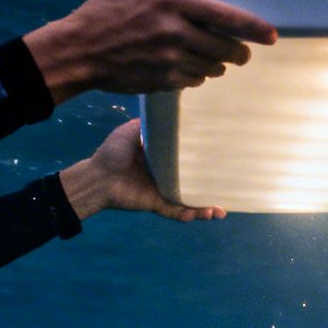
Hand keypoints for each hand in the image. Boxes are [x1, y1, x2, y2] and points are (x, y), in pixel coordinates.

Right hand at [23, 0, 277, 103]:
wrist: (79, 50)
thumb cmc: (106, 9)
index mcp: (173, 4)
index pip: (226, 17)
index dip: (255, 28)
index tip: (271, 35)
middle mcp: (176, 34)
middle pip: (227, 49)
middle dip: (239, 52)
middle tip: (240, 51)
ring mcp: (171, 61)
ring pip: (213, 68)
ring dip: (218, 65)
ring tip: (213, 58)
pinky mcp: (165, 81)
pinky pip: (195, 81)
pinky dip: (198, 75)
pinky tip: (188, 66)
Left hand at [58, 120, 224, 222]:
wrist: (98, 177)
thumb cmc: (113, 152)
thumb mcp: (130, 131)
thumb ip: (147, 124)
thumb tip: (166, 112)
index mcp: (160, 158)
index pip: (185, 158)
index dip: (201, 157)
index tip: (218, 153)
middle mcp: (165, 176)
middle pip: (192, 182)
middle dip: (210, 186)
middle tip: (229, 184)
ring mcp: (162, 192)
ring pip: (189, 201)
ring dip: (206, 207)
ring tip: (222, 210)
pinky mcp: (157, 205)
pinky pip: (178, 212)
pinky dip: (192, 214)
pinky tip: (208, 214)